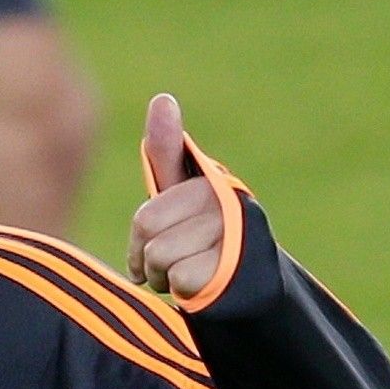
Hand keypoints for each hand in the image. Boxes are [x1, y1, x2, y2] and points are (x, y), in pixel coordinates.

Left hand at [126, 93, 221, 296]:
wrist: (247, 286)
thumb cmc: (200, 236)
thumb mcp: (179, 194)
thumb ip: (166, 152)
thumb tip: (163, 98)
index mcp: (210, 181)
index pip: (145, 216)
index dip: (142, 240)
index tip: (157, 247)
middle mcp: (227, 200)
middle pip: (146, 230)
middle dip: (147, 257)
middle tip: (174, 260)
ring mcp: (234, 233)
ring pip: (160, 256)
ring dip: (163, 276)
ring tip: (188, 272)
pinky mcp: (237, 266)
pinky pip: (180, 278)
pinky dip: (183, 290)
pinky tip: (202, 287)